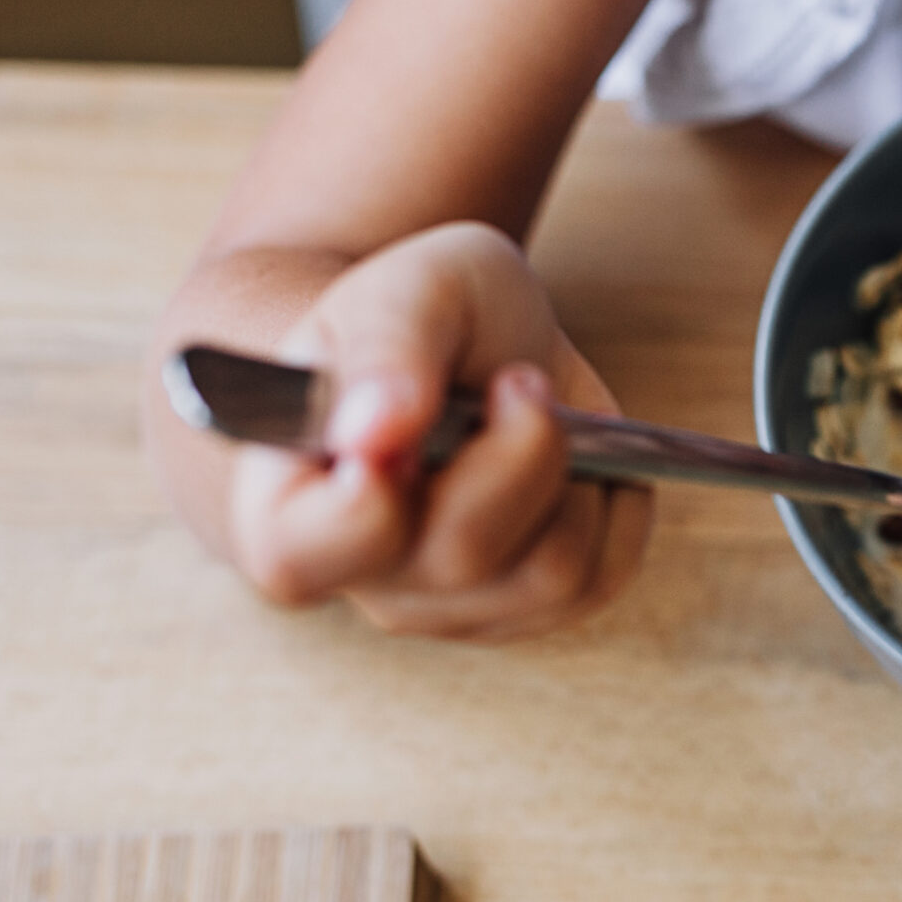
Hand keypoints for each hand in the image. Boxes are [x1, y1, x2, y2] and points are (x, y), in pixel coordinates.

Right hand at [222, 221, 650, 638]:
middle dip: (520, 448)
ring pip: (549, 574)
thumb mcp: (405, 291)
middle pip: (461, 555)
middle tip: (518, 379)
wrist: (463, 346)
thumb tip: (373, 437)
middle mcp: (361, 580)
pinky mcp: (528, 610)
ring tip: (540, 412)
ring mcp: (447, 608)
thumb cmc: (417, 320)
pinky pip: (603, 577)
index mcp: (285, 509)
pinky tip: (584, 455)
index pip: (301, 555)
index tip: (414, 419)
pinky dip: (616, 504)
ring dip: (573, 473)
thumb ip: (384, 351)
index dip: (363, 506)